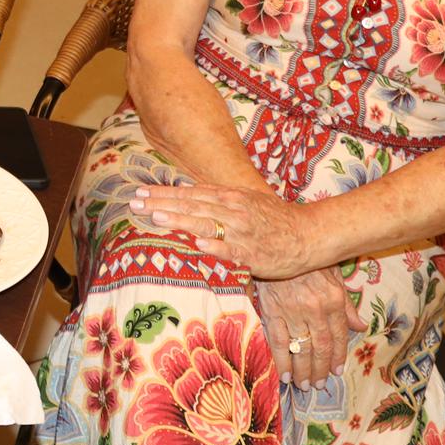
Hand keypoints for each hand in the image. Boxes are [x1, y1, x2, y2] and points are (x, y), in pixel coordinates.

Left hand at [129, 183, 314, 279]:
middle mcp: (232, 210)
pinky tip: (199, 244)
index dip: (163, 193)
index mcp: (228, 197)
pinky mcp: (253, 253)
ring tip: (158, 218)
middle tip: (135, 204)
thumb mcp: (244, 201)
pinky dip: (216, 245)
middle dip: (162, 204)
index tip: (139, 192)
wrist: (309, 234)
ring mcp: (242, 231)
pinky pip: (232, 249)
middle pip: (191, 205)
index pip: (190, 193)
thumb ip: (215, 198)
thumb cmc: (274, 220)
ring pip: (207, 223)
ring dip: (181, 220)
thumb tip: (183, 192)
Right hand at [253, 268, 367, 387]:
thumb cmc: (307, 258)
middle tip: (319, 386)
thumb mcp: (333, 275)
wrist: (276, 242)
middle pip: (321, 347)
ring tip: (304, 385)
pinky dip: (282, 361)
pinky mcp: (272, 311)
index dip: (339, 357)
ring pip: (302, 349)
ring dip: (304, 371)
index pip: (339, 336)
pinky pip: (279, 342)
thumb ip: (347, 304)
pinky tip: (284, 374)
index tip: (336, 371)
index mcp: (334, 300)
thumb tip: (361, 326)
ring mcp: (293, 312)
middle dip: (320, 370)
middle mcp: (316, 309)